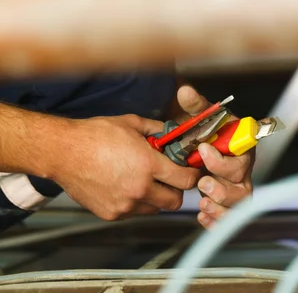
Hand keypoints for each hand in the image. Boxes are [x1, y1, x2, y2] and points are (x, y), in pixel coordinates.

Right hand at [53, 113, 199, 220]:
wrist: (64, 152)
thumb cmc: (95, 135)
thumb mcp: (131, 123)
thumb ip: (156, 129)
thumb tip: (171, 132)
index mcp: (148, 165)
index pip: (185, 180)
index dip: (192, 175)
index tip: (191, 171)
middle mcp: (139, 189)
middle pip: (175, 201)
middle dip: (177, 190)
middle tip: (170, 178)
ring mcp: (125, 205)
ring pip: (154, 209)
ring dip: (156, 198)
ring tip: (145, 180)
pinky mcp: (111, 214)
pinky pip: (133, 212)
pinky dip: (135, 202)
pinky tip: (125, 185)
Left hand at [172, 85, 253, 228]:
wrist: (209, 145)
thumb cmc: (212, 131)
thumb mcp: (205, 117)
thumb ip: (196, 106)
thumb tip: (184, 91)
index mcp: (241, 147)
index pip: (241, 156)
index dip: (222, 159)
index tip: (202, 150)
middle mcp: (243, 170)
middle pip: (241, 187)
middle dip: (222, 188)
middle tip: (202, 182)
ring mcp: (237, 189)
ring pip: (237, 205)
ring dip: (220, 207)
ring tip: (202, 203)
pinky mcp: (228, 204)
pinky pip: (227, 218)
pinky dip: (215, 220)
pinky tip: (202, 217)